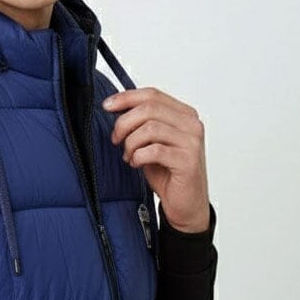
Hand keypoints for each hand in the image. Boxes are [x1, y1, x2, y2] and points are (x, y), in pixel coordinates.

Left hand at [103, 86, 210, 232]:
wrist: (186, 204)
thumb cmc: (168, 173)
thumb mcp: (151, 142)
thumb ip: (141, 124)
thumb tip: (115, 106)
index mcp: (184, 114)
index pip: (152, 94)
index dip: (126, 97)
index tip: (107, 105)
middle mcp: (192, 124)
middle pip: (149, 108)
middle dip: (124, 123)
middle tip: (116, 139)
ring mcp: (192, 142)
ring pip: (150, 128)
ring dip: (131, 143)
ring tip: (129, 156)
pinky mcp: (188, 161)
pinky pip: (154, 150)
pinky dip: (139, 156)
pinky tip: (137, 163)